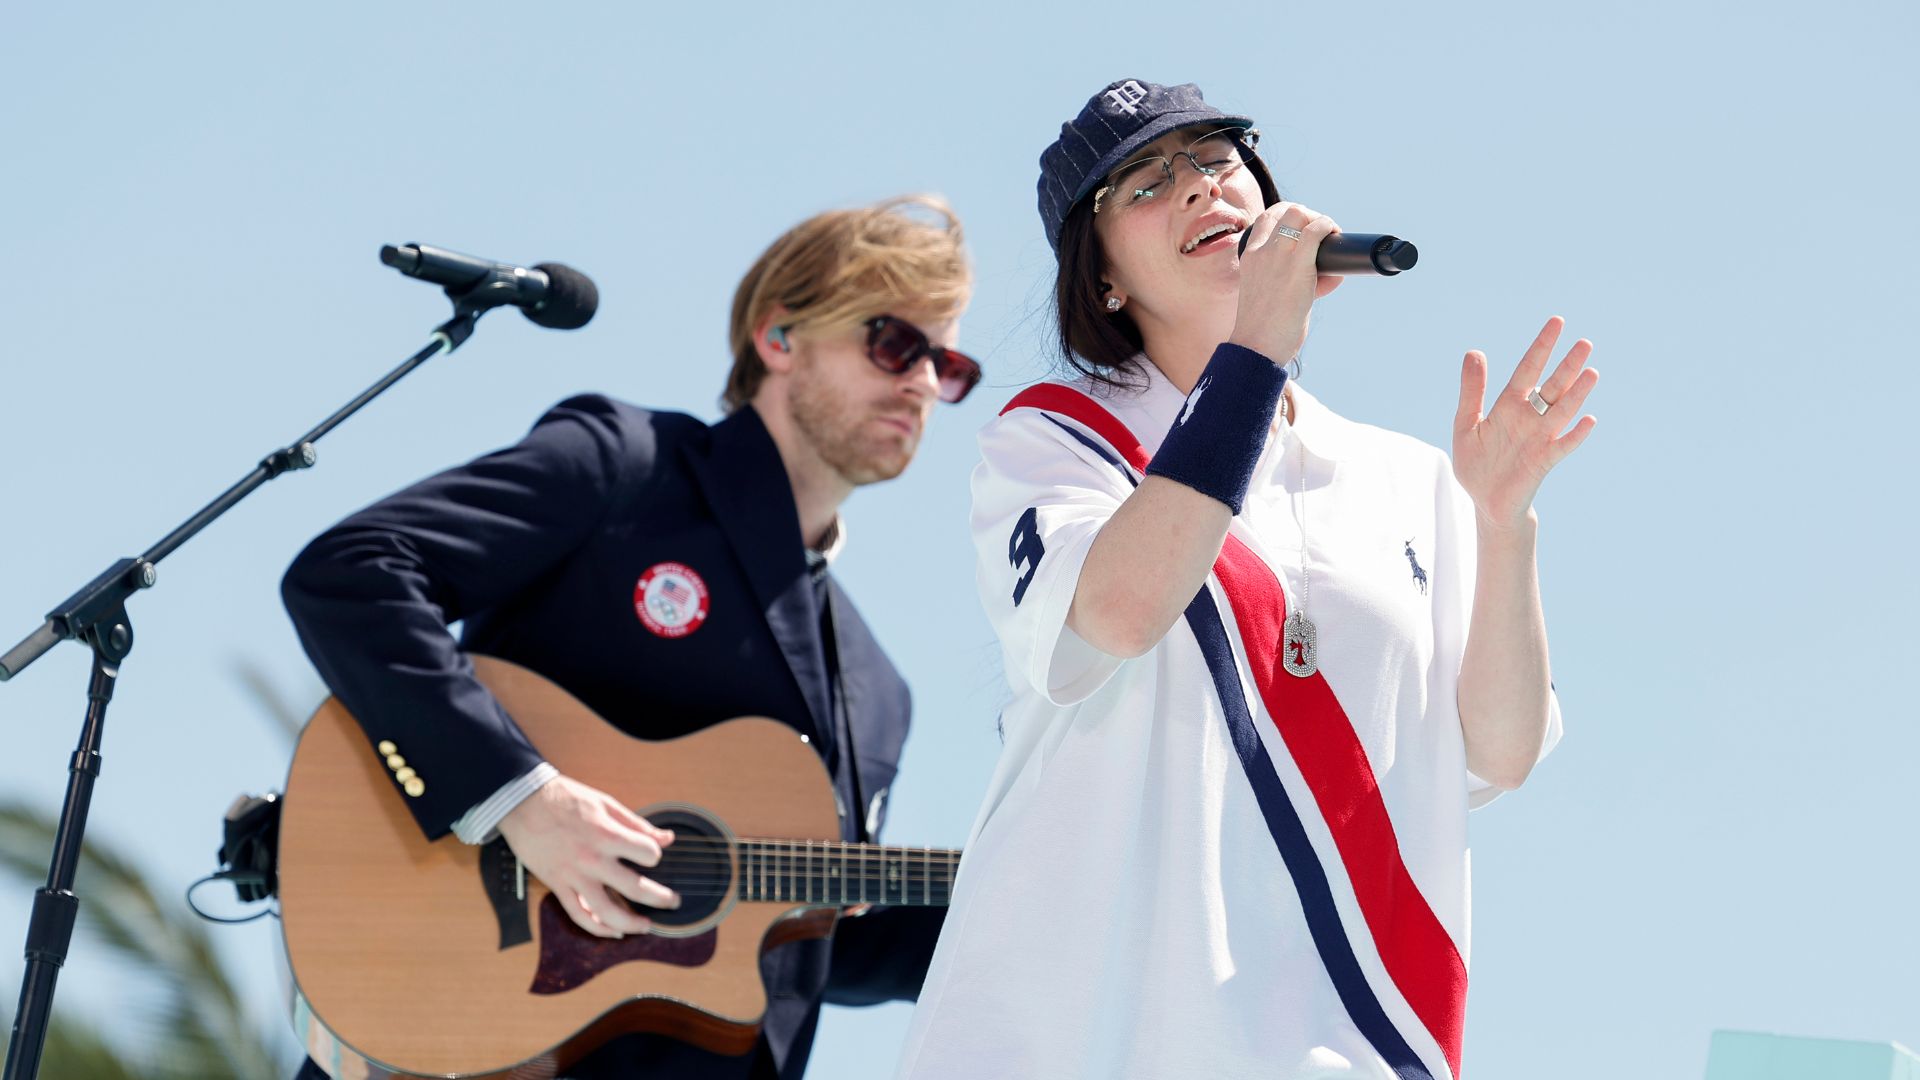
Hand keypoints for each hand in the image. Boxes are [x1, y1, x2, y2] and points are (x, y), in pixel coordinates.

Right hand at [498, 774, 678, 938]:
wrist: (523, 802)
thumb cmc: (566, 799)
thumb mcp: (606, 803)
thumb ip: (637, 824)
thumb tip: (667, 838)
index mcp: (607, 834)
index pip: (647, 853)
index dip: (655, 855)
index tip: (653, 856)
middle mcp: (591, 859)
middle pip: (634, 888)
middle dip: (660, 898)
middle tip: (673, 902)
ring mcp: (573, 876)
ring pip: (605, 912)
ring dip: (630, 924)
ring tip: (645, 926)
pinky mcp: (556, 885)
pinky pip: (577, 914)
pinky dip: (596, 928)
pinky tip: (613, 931)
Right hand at [1228, 201, 1343, 363]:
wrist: (1255, 347)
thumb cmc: (1263, 329)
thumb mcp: (1268, 295)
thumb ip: (1293, 280)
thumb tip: (1331, 275)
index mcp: (1249, 256)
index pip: (1267, 218)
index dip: (1289, 216)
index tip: (1303, 230)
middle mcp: (1261, 250)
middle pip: (1287, 210)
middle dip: (1309, 215)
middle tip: (1321, 235)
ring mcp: (1277, 256)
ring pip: (1299, 213)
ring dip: (1320, 220)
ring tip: (1330, 236)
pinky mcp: (1297, 267)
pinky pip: (1316, 231)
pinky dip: (1329, 228)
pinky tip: (1335, 239)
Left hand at [1452, 316, 1598, 530]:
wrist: (1485, 501)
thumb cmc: (1477, 463)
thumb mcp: (1466, 424)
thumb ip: (1471, 391)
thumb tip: (1475, 351)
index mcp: (1509, 405)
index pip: (1528, 369)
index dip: (1542, 347)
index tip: (1557, 322)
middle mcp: (1529, 418)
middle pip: (1552, 387)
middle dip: (1567, 366)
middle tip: (1585, 342)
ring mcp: (1539, 439)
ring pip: (1561, 412)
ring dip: (1577, 394)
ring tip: (1592, 372)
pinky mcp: (1543, 462)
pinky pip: (1562, 446)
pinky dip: (1575, 435)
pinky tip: (1589, 420)